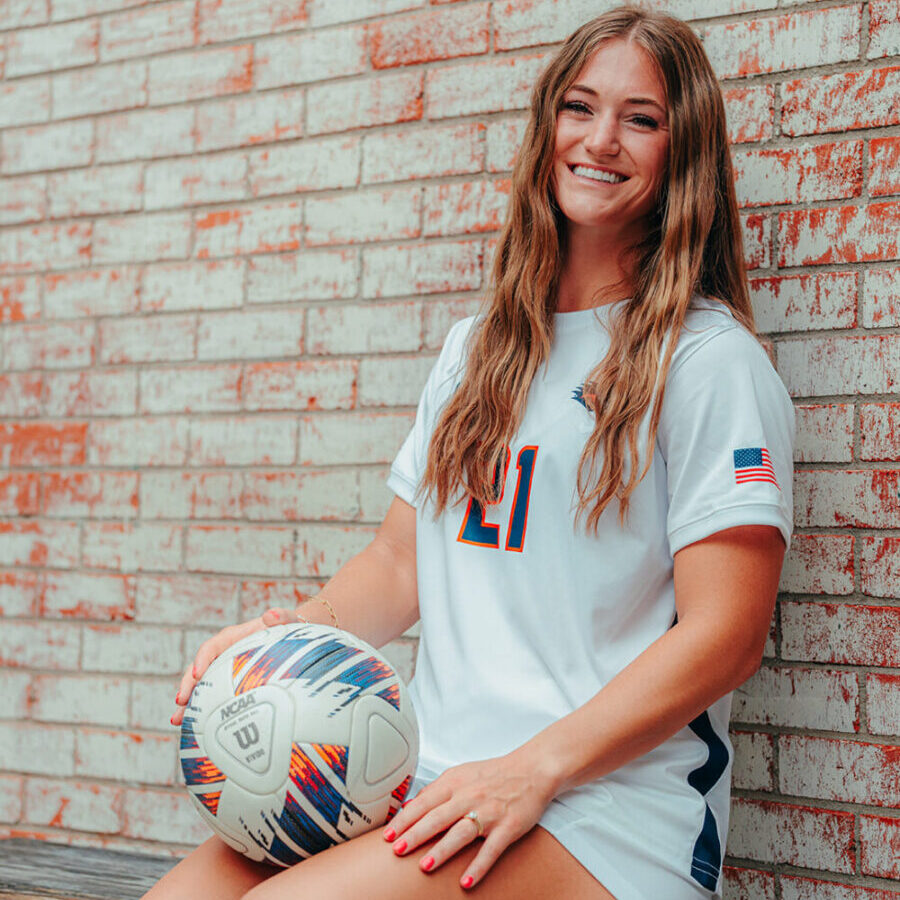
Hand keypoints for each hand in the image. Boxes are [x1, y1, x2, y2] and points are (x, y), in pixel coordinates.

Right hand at [171, 606, 297, 726]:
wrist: (289, 640)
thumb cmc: (285, 628)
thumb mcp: (285, 621)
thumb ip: (280, 617)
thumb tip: (271, 615)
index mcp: (231, 638)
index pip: (211, 647)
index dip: (202, 659)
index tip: (198, 674)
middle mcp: (222, 654)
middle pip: (198, 668)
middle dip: (188, 685)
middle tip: (180, 701)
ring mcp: (222, 670)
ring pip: (200, 686)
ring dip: (187, 703)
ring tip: (177, 720)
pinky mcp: (226, 684)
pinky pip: (211, 697)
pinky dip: (200, 711)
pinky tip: (192, 727)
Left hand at [381, 750, 558, 889]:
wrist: (531, 770)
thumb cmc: (494, 774)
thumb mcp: (461, 774)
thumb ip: (437, 790)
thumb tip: (410, 805)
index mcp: (456, 782)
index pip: (424, 802)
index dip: (405, 819)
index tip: (388, 835)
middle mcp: (470, 796)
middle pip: (437, 817)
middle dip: (415, 835)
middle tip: (397, 850)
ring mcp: (490, 812)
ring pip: (461, 833)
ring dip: (442, 850)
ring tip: (424, 866)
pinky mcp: (508, 826)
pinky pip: (491, 849)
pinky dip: (479, 866)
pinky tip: (466, 880)